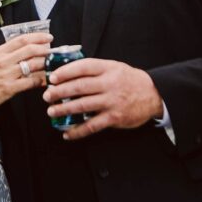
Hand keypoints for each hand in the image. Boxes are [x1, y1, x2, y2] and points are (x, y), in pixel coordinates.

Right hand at [0, 32, 51, 114]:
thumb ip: (5, 55)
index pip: (22, 39)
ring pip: (33, 65)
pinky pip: (30, 82)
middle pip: (30, 49)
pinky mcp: (9, 88)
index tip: (48, 37)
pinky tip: (46, 81)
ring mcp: (7, 74)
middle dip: (46, 49)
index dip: (38, 37)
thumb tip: (22, 51)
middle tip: (55, 51)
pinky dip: (41, 81)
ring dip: (46, 64)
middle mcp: (4, 60)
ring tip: (54, 65)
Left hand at [43, 58, 162, 139]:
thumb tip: (68, 73)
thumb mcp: (115, 67)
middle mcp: (110, 84)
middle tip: (47, 95)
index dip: (66, 72)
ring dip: (64, 109)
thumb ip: (96, 70)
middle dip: (60, 91)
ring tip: (52, 111)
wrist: (154, 94)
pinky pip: (92, 126)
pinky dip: (78, 131)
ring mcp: (112, 101)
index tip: (53, 77)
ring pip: (83, 105)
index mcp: (109, 68)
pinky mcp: (114, 117)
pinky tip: (67, 133)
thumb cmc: (130, 80)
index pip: (83, 67)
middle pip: (79, 86)